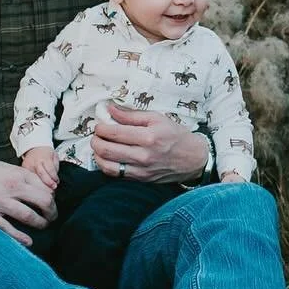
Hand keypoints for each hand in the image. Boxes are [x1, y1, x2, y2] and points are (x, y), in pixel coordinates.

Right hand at [0, 153, 57, 246]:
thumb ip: (20, 175)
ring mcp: (0, 203)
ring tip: (43, 225)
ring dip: (41, 223)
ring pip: (30, 217)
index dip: (52, 197)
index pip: (45, 187)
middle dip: (52, 212)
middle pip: (44, 201)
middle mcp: (11, 187)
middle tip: (52, 217)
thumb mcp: (2, 166)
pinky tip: (28, 241)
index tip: (51, 202)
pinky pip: (9, 230)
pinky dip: (21, 237)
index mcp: (16, 174)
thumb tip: (39, 186)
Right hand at [20, 146, 59, 185]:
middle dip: (48, 183)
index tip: (57, 181)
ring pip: (35, 178)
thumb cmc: (45, 152)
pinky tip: (38, 186)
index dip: (54, 177)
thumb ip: (56, 166)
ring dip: (41, 184)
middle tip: (53, 187)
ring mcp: (29, 165)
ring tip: (46, 189)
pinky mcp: (24, 168)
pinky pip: (29, 177)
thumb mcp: (54, 155)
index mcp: (45, 158)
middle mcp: (36, 162)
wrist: (34, 147)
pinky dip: (34, 182)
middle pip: (42, 174)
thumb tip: (55, 177)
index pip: (50, 170)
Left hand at [90, 103, 209, 185]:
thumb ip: (131, 115)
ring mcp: (141, 170)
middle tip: (96, 134)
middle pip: (106, 150)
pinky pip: (116, 175)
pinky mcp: (141, 179)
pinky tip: (107, 158)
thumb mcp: (157, 118)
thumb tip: (111, 109)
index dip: (101, 127)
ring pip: (107, 165)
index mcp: (148, 136)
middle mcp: (143, 155)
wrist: (192, 158)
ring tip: (99, 146)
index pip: (114, 132)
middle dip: (95, 140)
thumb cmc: (176, 135)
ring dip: (97, 155)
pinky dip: (106, 165)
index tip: (99, 124)